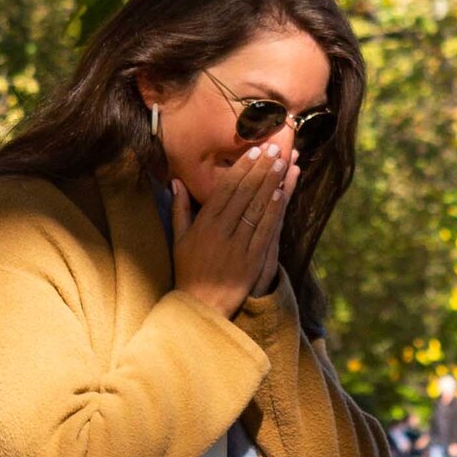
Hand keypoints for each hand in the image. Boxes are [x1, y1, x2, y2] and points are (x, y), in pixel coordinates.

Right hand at [170, 138, 297, 317]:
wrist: (198, 307)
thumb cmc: (187, 272)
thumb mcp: (178, 239)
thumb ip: (180, 209)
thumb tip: (175, 181)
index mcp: (203, 225)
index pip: (225, 189)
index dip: (241, 168)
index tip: (253, 150)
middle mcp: (220, 232)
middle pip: (243, 193)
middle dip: (259, 169)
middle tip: (273, 148)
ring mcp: (237, 246)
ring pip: (256, 209)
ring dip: (270, 184)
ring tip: (282, 163)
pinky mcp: (251, 261)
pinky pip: (264, 232)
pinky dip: (273, 212)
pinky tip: (281, 194)